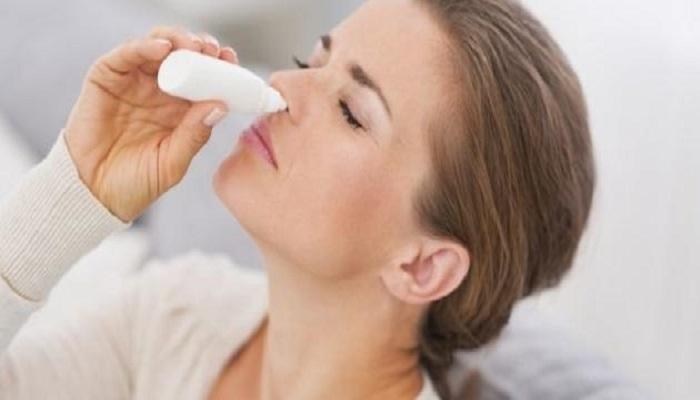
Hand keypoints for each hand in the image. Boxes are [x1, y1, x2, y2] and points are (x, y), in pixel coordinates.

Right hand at [63, 27, 239, 221]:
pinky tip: (162, 48)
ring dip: (176, 41)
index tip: (230, 60)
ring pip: (155, 48)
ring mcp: (132, 84)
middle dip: (199, 48)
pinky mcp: (105, 80)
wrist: (95, 196)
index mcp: (180, 110)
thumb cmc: (136, 183)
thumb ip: (195, 134)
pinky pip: (124, 56)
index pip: (203, 79)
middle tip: (212, 50)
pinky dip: (143, 46)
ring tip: (192, 47)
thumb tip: (220, 105)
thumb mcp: (173, 162)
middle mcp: (157, 91)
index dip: (218, 66)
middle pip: (181, 56)